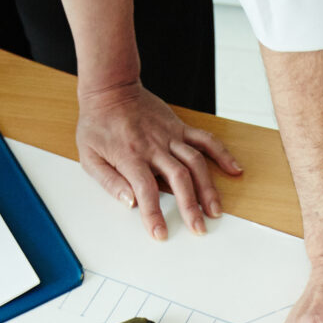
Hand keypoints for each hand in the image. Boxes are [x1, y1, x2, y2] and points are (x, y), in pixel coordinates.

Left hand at [76, 81, 241, 238]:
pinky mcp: (179, 127)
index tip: (160, 233)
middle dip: (191, 207)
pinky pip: (205, 139)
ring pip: (196, 162)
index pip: (145, 190)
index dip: (154, 214)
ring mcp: (170, 136)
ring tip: (215, 210)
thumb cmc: (97, 124)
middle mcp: (154, 146)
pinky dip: (222, 154)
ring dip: (208, 188)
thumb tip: (129, 203)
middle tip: (199, 228)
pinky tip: (234, 170)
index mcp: (130, 155)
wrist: (110, 90)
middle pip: (178, 179)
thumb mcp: (89, 156)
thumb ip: (109, 181)